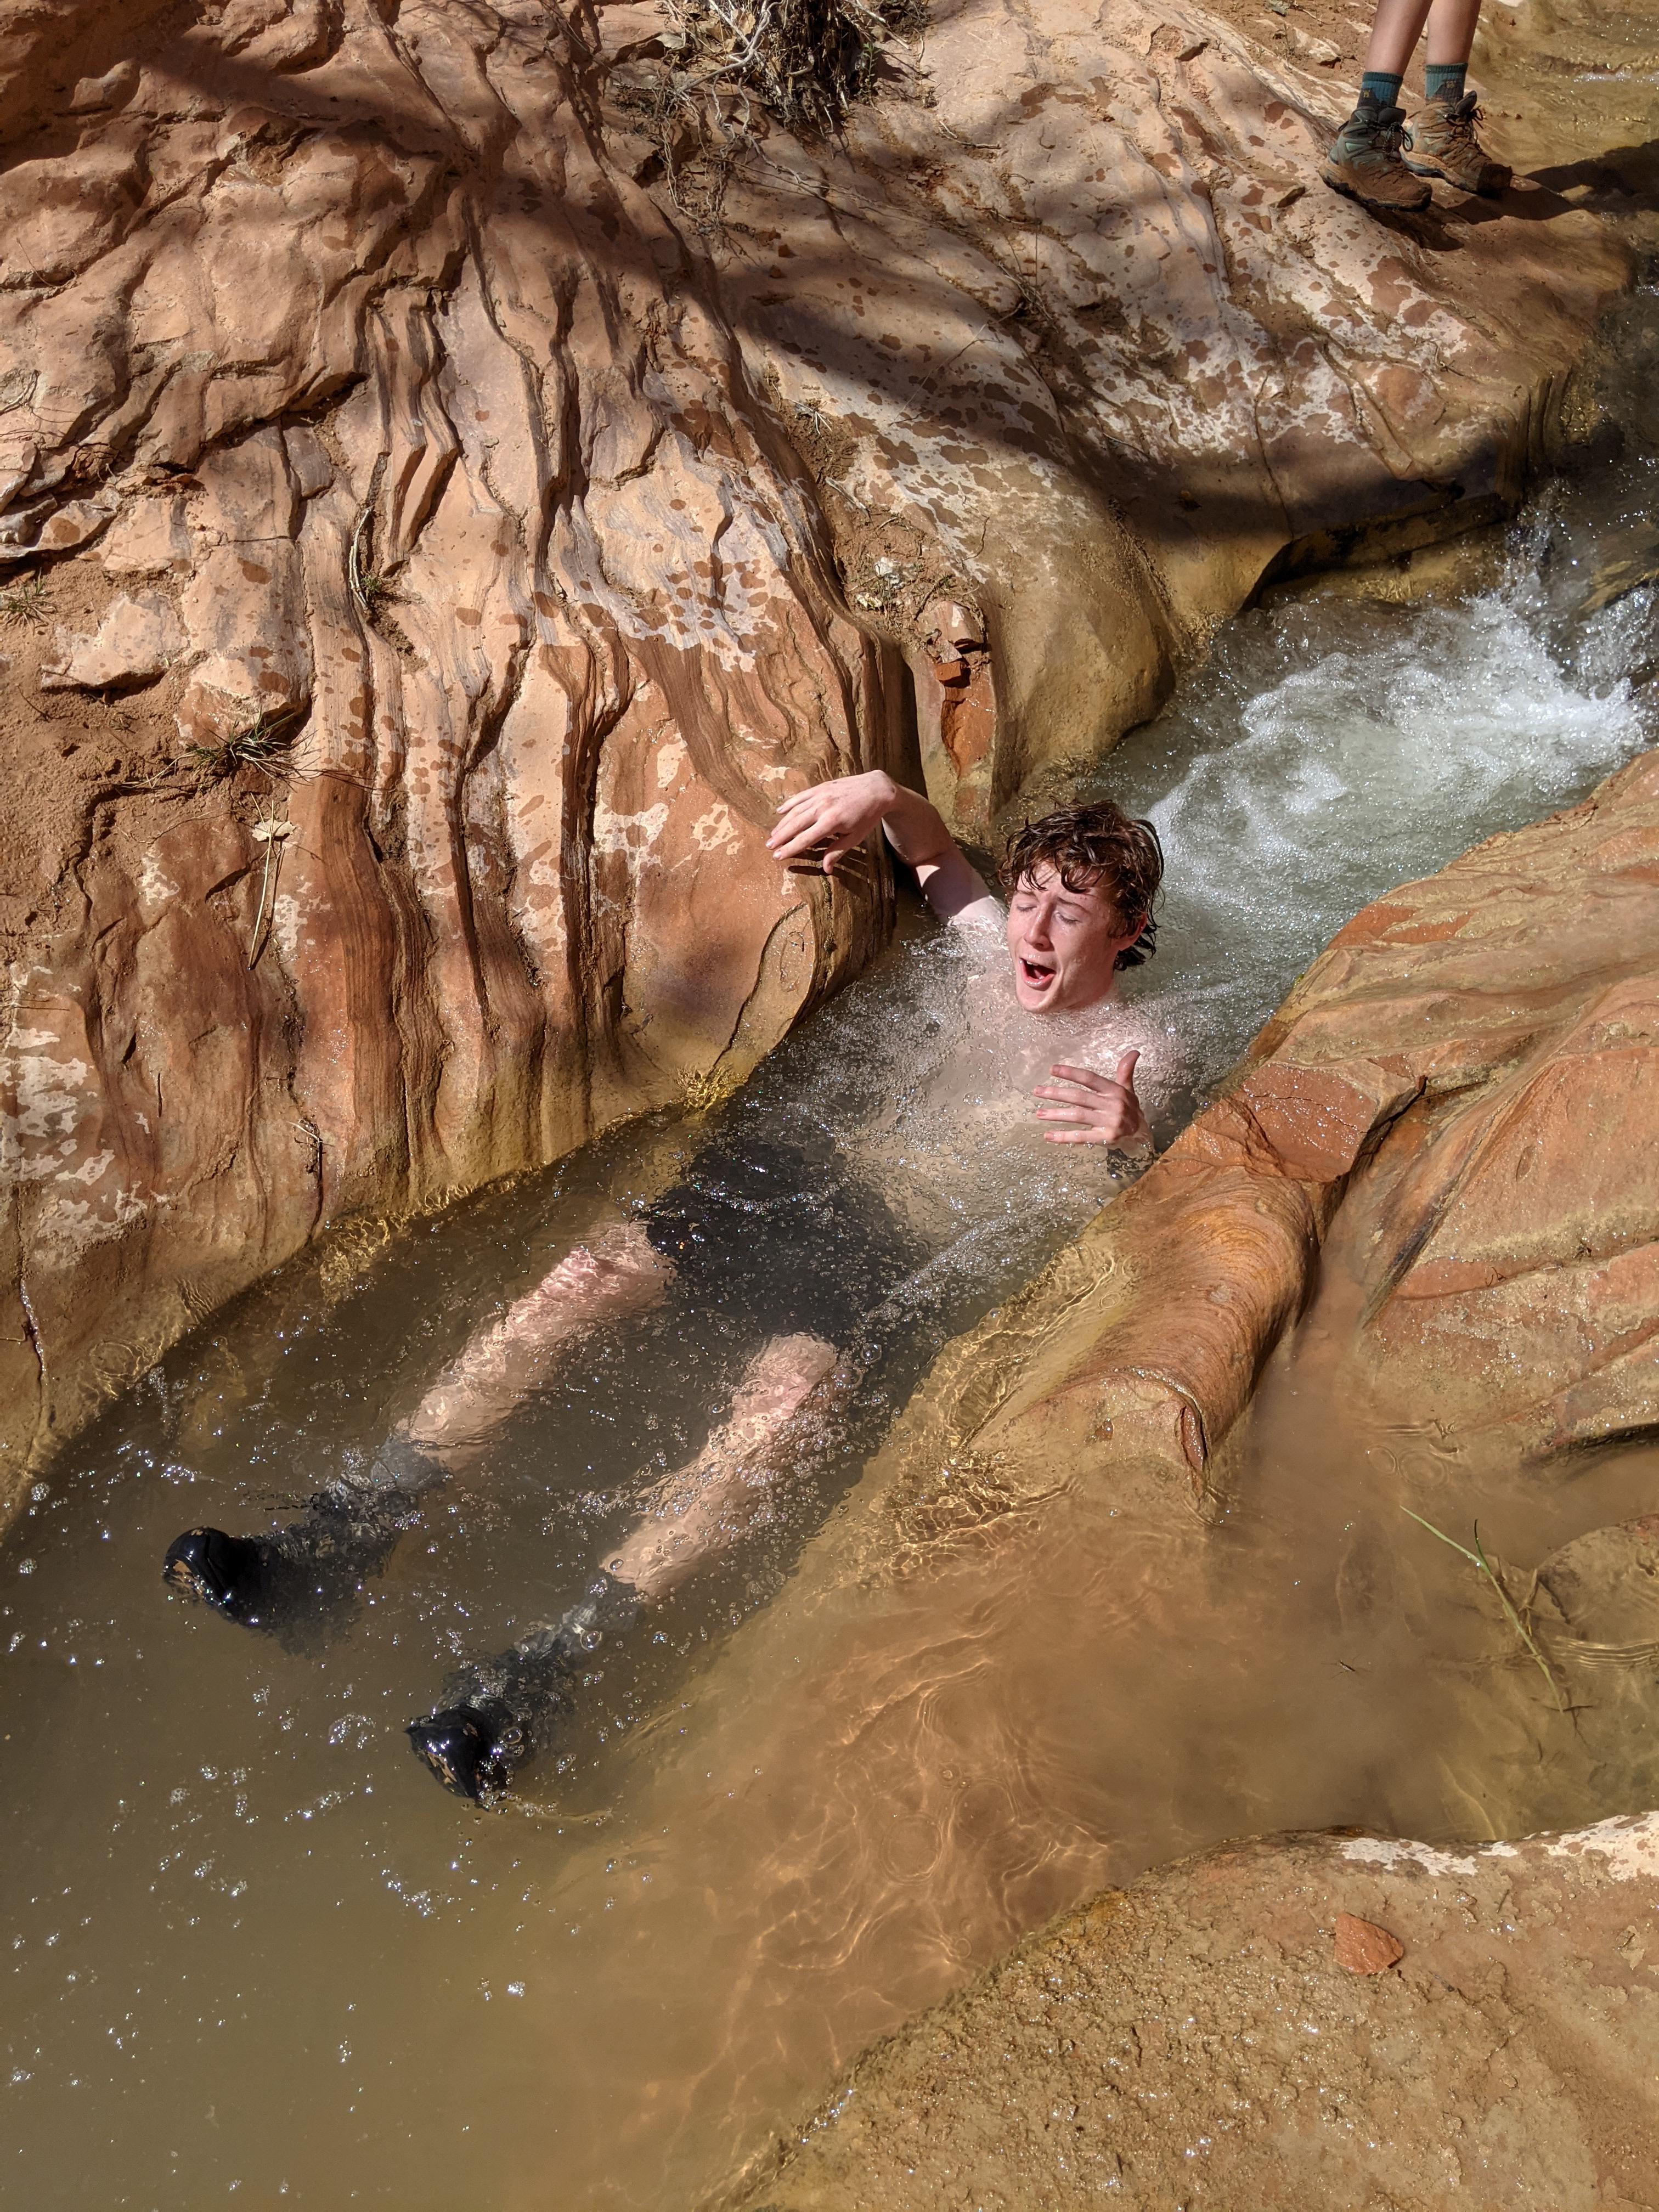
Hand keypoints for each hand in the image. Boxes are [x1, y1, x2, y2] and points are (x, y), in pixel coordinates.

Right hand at [767, 772, 895, 873]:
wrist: (875, 789)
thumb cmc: (867, 816)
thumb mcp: (855, 837)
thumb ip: (837, 851)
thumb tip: (825, 869)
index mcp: (831, 822)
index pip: (805, 839)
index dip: (790, 849)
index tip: (778, 856)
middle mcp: (822, 808)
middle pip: (795, 825)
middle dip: (781, 837)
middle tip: (769, 847)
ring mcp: (820, 796)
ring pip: (795, 811)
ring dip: (782, 823)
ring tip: (773, 835)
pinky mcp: (820, 787)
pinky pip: (800, 797)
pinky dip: (789, 804)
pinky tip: (779, 812)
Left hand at [1032, 1052, 1146, 1145]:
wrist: (1141, 1134)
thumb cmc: (1130, 1108)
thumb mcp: (1128, 1088)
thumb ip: (1125, 1070)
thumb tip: (1134, 1052)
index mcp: (1114, 1091)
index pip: (1089, 1078)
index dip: (1071, 1073)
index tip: (1052, 1069)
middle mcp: (1112, 1105)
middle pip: (1079, 1097)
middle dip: (1056, 1093)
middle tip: (1037, 1091)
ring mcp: (1109, 1122)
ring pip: (1078, 1116)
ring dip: (1056, 1114)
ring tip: (1039, 1113)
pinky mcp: (1106, 1138)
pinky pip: (1081, 1137)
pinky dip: (1064, 1137)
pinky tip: (1049, 1136)